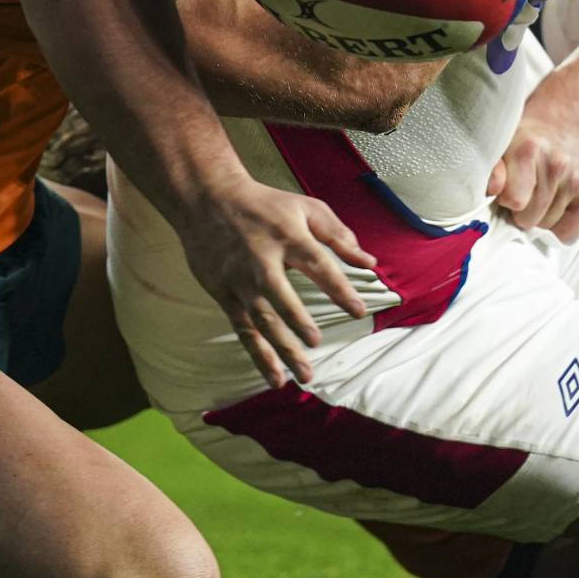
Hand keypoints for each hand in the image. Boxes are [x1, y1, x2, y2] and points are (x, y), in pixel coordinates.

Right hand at [174, 174, 376, 386]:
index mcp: (288, 237)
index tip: (358, 311)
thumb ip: (340, 236)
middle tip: (316, 343)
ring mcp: (240, 280)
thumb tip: (370, 262)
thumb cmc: (267, 206)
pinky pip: (243, 329)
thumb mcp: (307, 209)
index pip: (318, 266)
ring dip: (281, 349)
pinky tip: (275, 377)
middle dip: (297, 321)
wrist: (208, 200)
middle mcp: (262, 261)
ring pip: (260, 320)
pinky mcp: (224, 294)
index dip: (339, 289)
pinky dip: (259, 354)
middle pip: (280, 296)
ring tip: (303, 375)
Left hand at [487, 98, 578, 240]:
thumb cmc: (525, 142)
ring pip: (545, 227)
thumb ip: (491, 168)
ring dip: (539, 217)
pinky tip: (553, 204)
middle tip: (523, 192)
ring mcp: (576, 180)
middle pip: (528, 219)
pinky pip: (566, 232)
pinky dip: (557, 226)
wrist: (564, 128)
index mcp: (529, 149)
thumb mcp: (501, 146)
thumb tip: (494, 188)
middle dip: (521, 211)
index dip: (506, 199)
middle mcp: (557, 164)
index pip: (515, 200)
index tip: (507, 189)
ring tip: (539, 194)